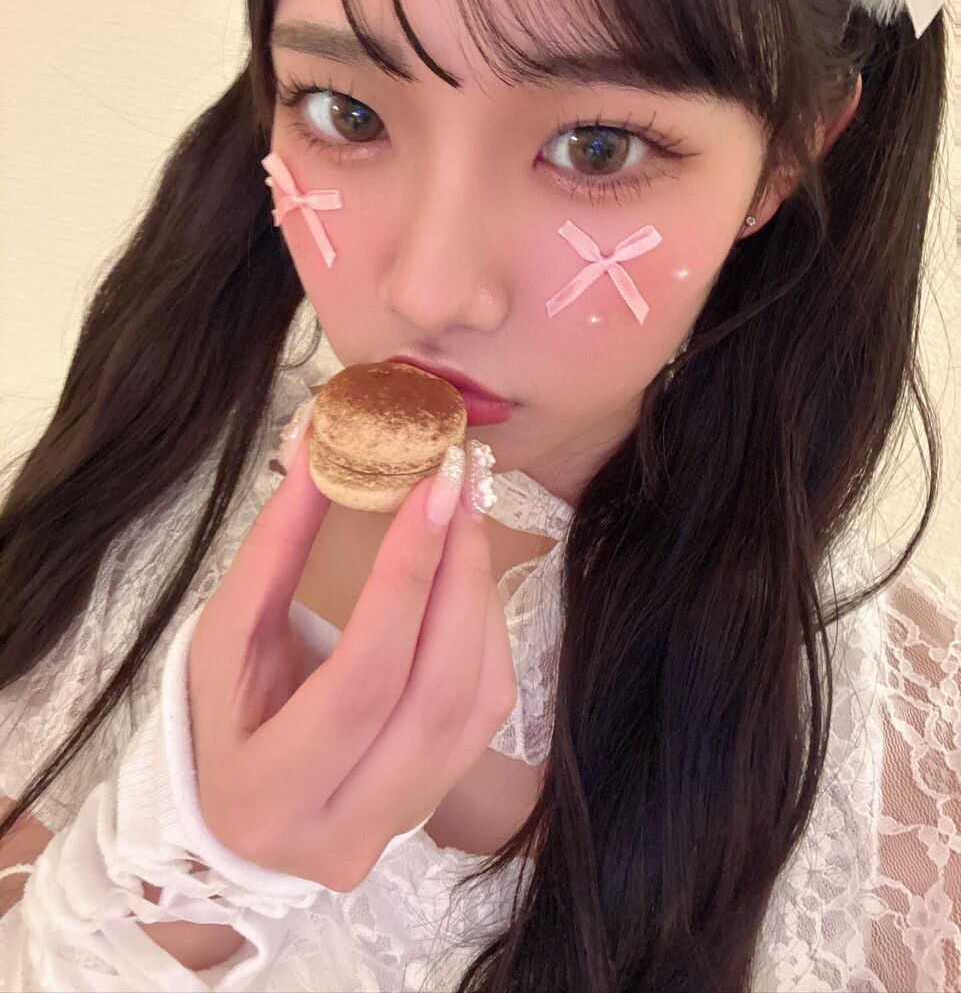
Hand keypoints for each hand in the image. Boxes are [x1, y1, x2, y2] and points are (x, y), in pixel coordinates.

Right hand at [187, 421, 516, 892]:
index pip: (361, 680)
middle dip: (457, 578)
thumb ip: (275, 546)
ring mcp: (397, 826)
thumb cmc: (218, 716)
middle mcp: (341, 832)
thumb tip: (320, 446)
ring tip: (464, 524)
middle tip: (458, 492)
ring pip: (474, 705)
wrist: (235, 813)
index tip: (432, 492)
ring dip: (479, 600)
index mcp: (266, 792)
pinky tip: (466, 581)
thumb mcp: (226, 633)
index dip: (405, 580)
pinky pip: (485, 712)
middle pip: (434, 693)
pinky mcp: (435, 805)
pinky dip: (486, 634)